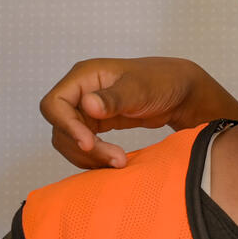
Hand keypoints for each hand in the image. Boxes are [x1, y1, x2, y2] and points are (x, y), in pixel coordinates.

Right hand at [40, 57, 237, 168]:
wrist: (181, 92)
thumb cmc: (163, 81)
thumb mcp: (141, 89)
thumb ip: (114, 98)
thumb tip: (88, 105)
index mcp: (84, 76)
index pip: (55, 104)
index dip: (66, 126)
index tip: (89, 143)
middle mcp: (81, 92)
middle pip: (61, 127)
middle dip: (84, 147)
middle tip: (115, 159)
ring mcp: (87, 109)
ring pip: (70, 139)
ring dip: (90, 156)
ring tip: (120, 162)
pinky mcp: (97, 124)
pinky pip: (85, 145)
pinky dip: (95, 157)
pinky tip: (116, 162)